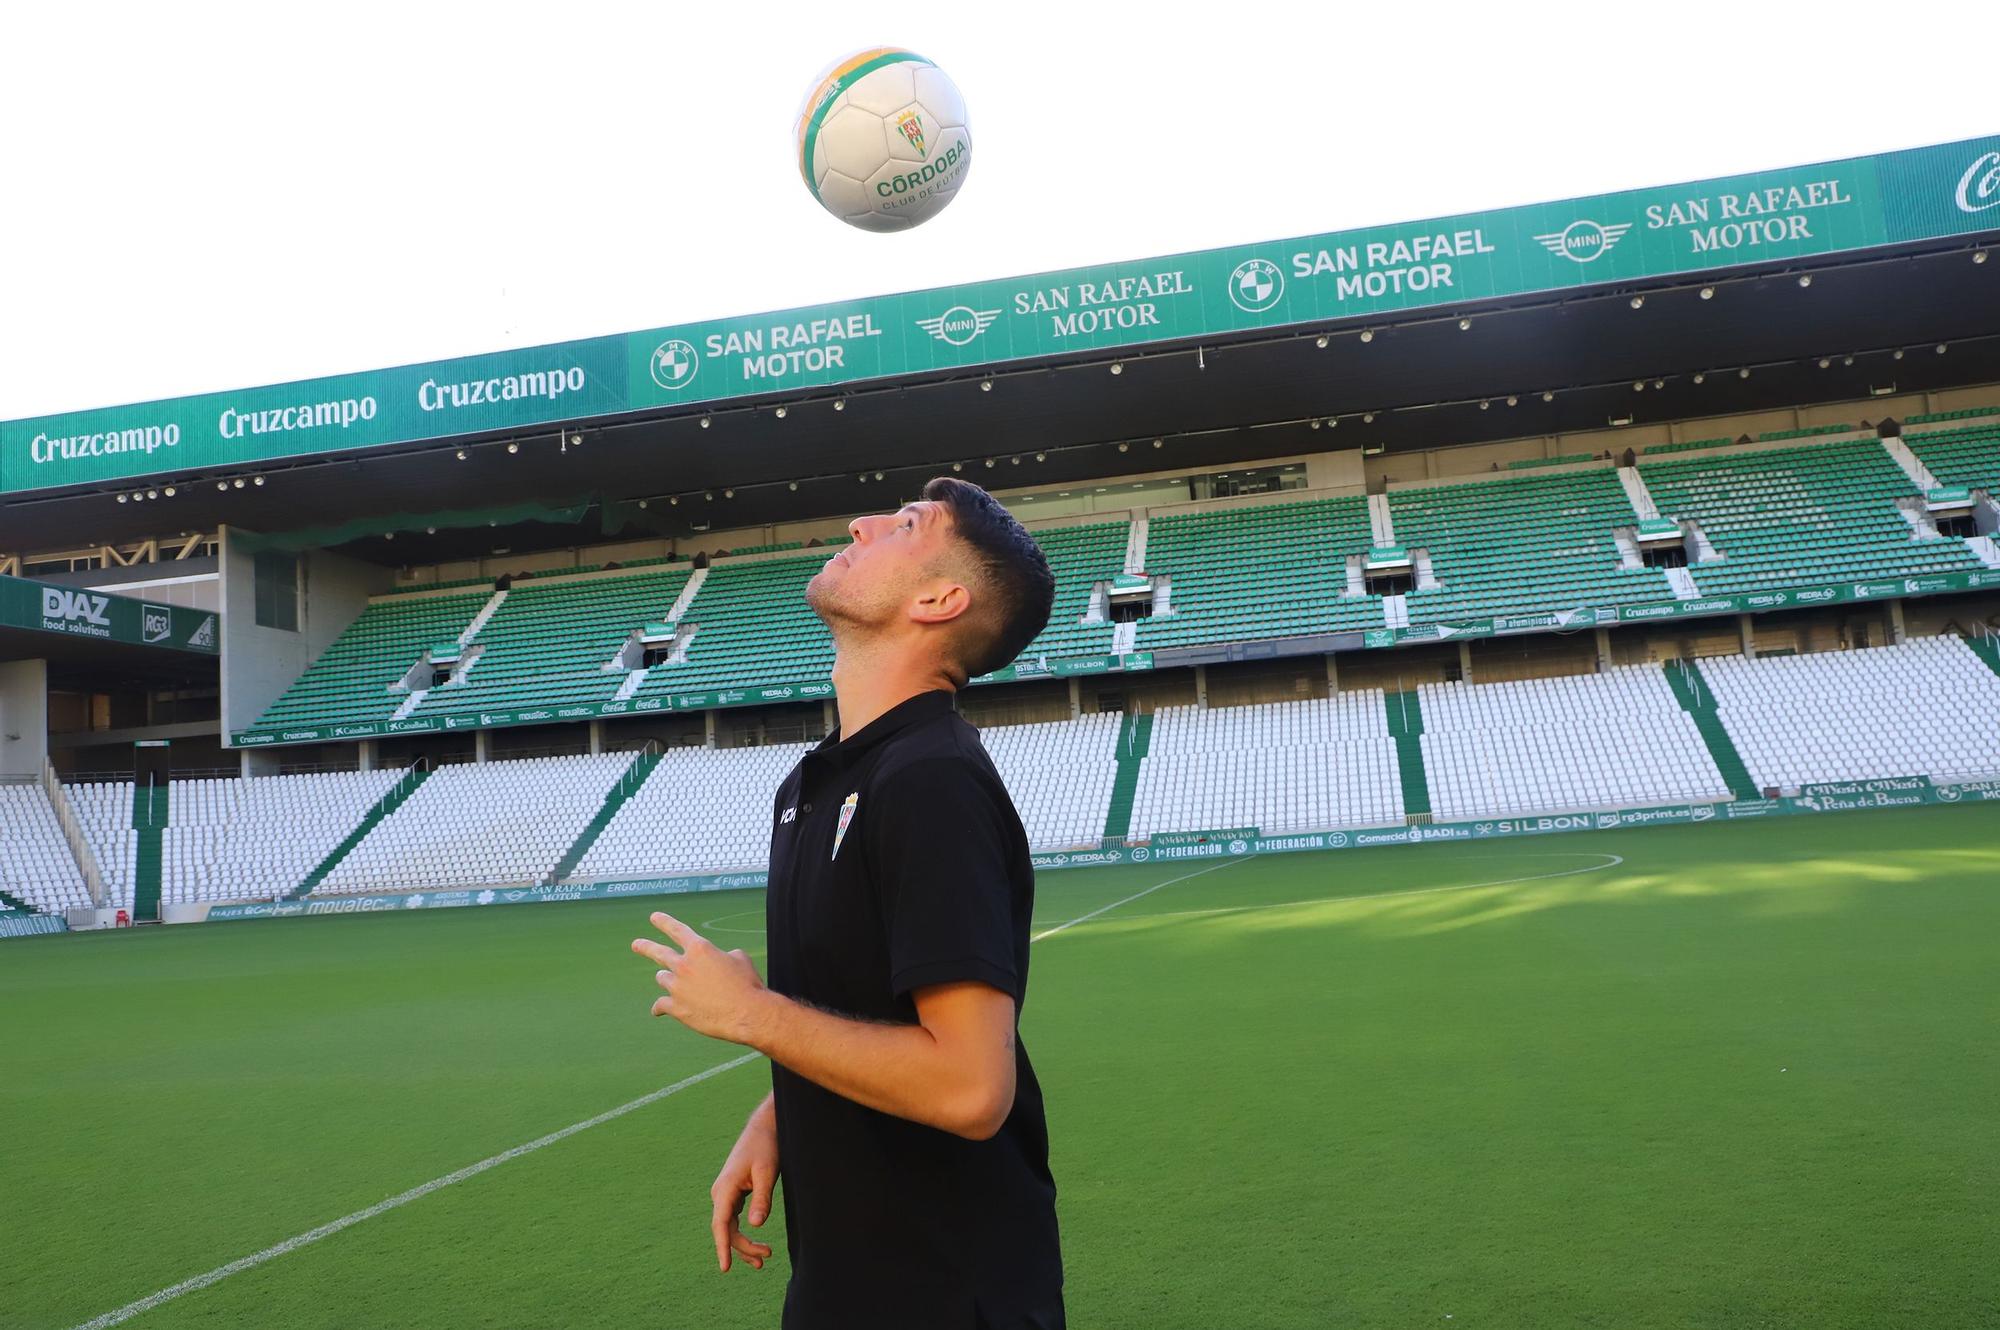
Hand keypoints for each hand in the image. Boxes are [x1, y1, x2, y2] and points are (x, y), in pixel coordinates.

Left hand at [631, 912, 768, 1044]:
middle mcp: (684, 965)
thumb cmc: (747, 985)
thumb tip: (720, 960)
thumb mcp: (740, 959)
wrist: (746, 1013)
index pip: (678, 930)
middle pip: (659, 953)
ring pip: (663, 978)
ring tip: (671, 981)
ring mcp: (677, 987)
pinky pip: (660, 1005)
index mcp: (700, 949)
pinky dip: (660, 1007)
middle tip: (636, 944)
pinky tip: (658, 1010)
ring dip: (667, 979)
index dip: (665, 922)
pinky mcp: (676, 1008)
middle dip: (645, 947)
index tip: (654, 917)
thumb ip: (724, 955)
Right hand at [710, 1096, 777, 1272]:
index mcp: (725, 1189)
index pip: (720, 1225)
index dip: (723, 1248)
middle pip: (726, 1230)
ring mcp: (725, 1194)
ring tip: (763, 1259)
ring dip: (744, 1244)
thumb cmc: (766, 1147)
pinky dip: (743, 1234)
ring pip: (730, 1227)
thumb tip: (756, 1226)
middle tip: (767, 1257)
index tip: (725, 1268)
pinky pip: (734, 1220)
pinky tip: (754, 1245)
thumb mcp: (767, 1172)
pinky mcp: (733, 1194)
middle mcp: (720, 1194)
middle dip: (744, 1248)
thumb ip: (762, 1199)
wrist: (763, 1127)